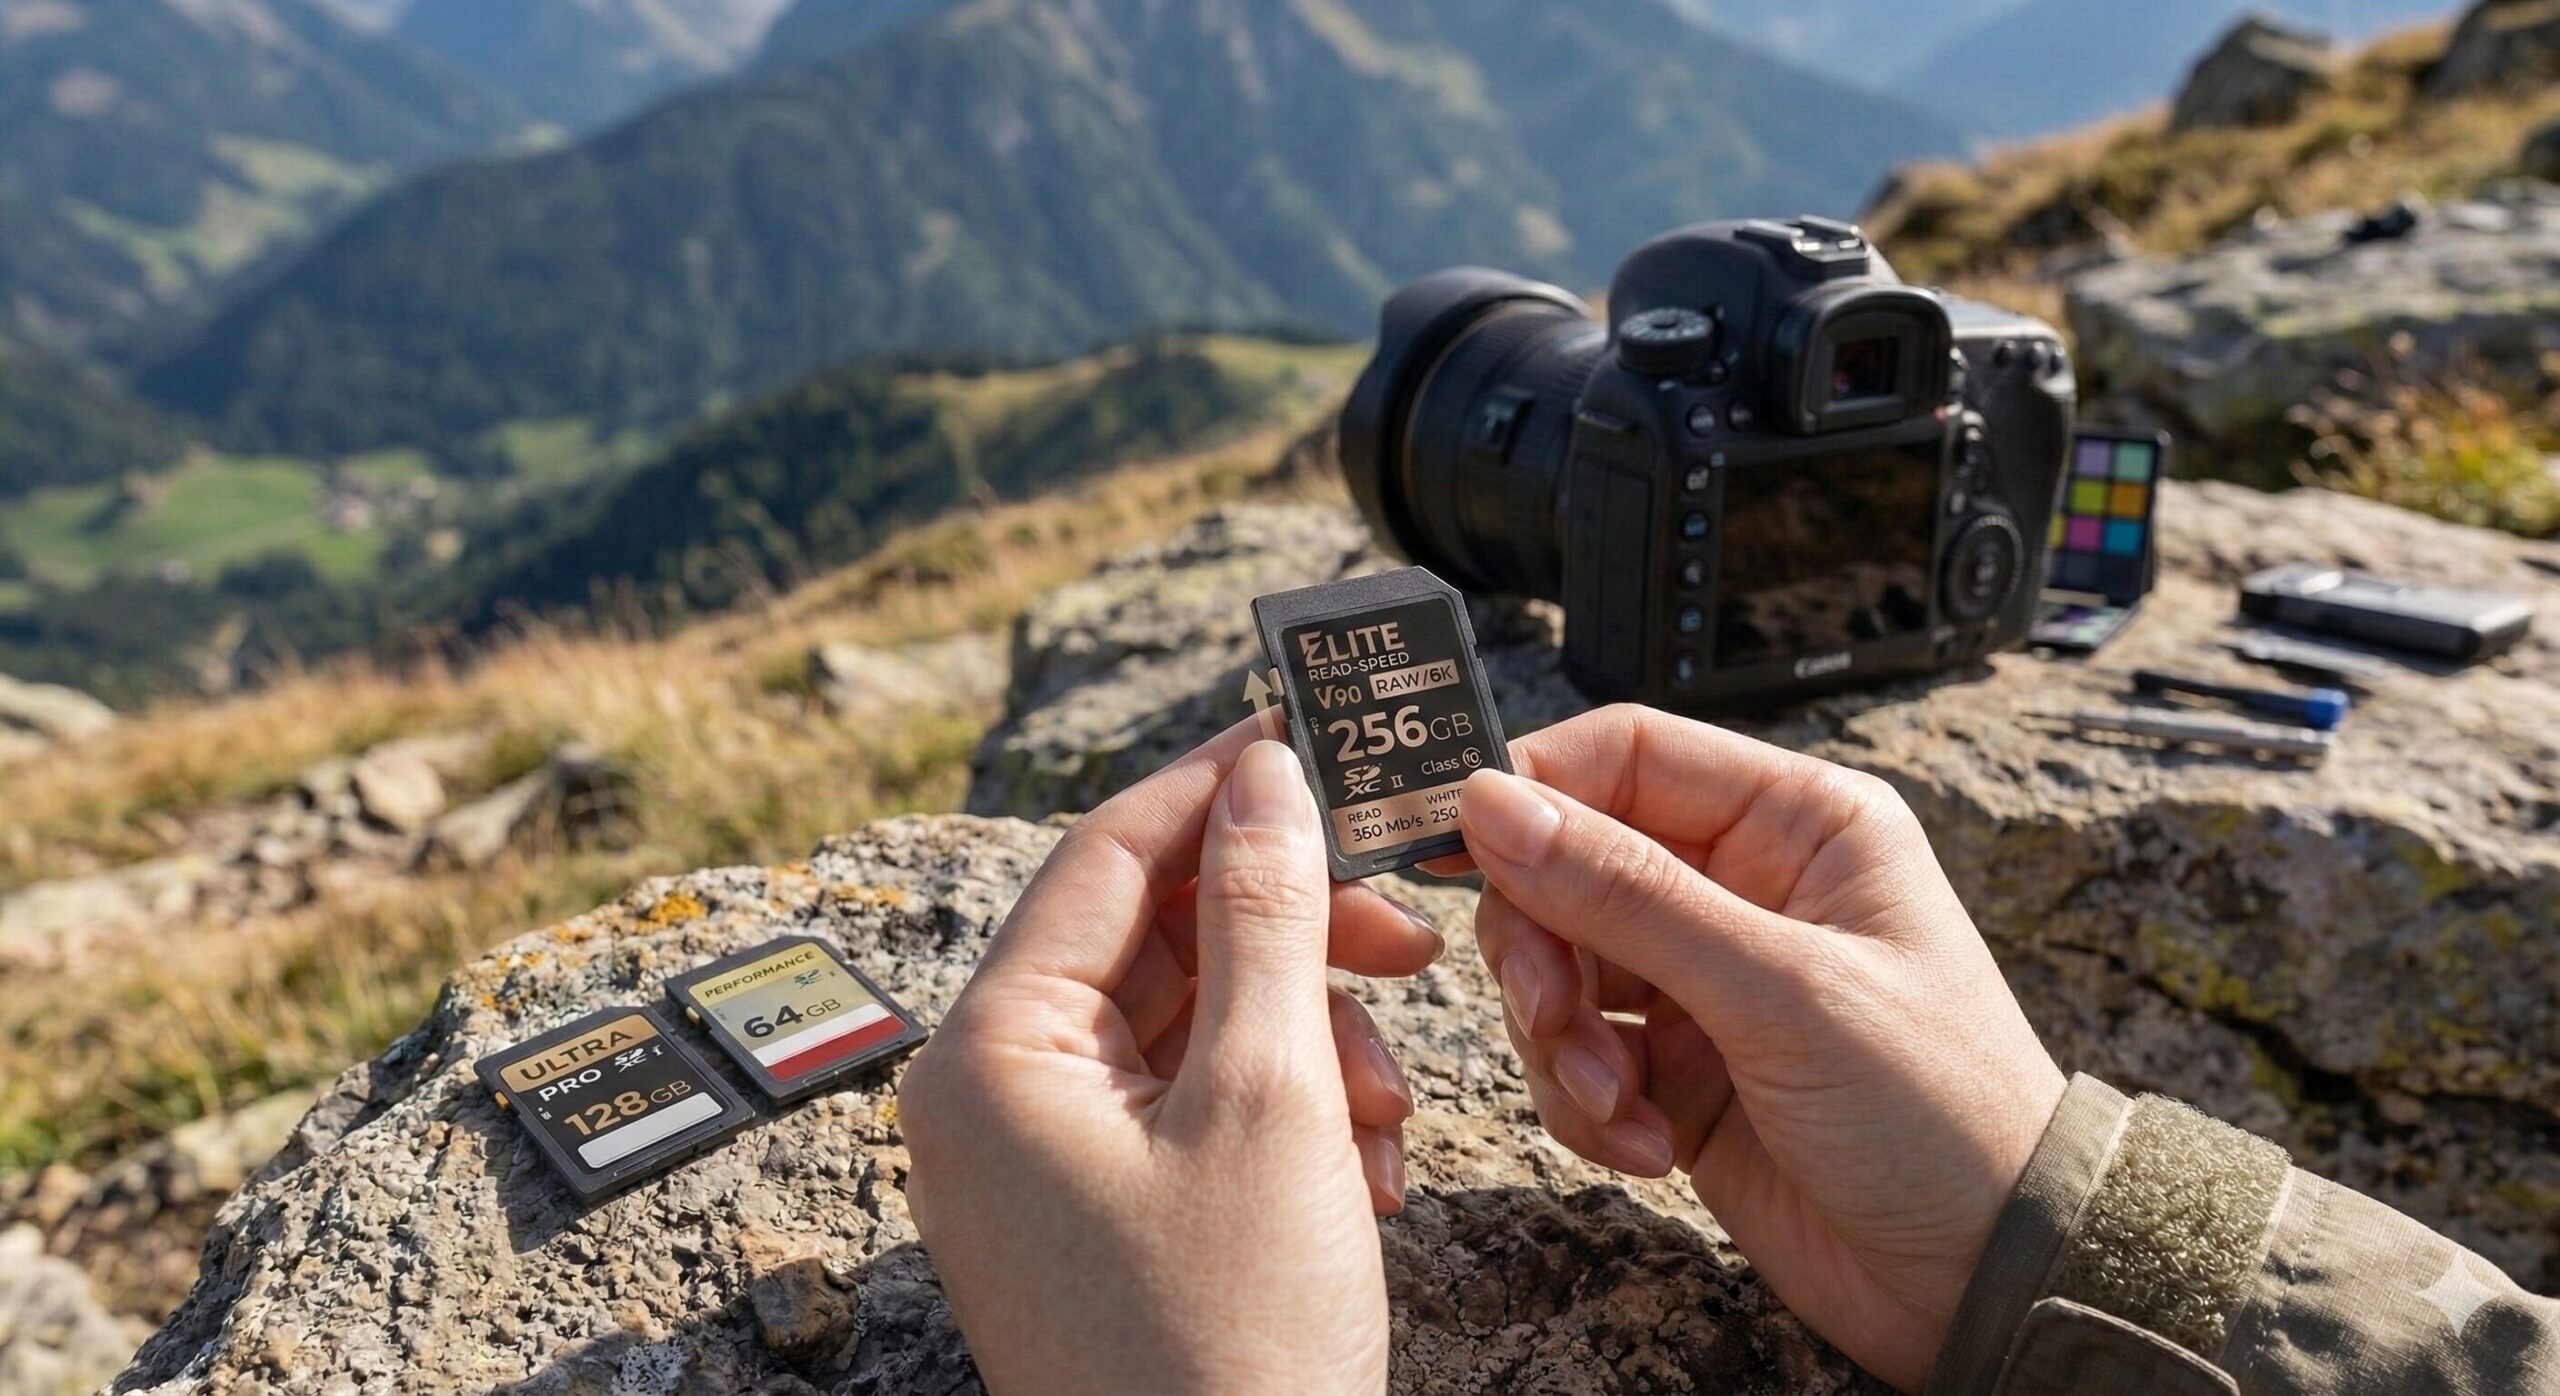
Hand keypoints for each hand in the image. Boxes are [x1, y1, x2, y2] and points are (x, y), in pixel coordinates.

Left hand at [902, 716, 1432, 1394]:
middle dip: (1289, 942)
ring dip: (1307, 1043)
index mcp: (989, 1053)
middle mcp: (991, 1099)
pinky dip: (1286, 1116)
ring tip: (1388, 1111)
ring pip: (1188, 1027)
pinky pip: (1192, 1112)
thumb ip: (1266, 917)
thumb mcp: (1268, 1099)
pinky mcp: (1097, 1217)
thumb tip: (1267, 779)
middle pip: (1151, 939)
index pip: (1103, 854)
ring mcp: (1040, 1166)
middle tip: (1400, 935)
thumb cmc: (1228, 1353)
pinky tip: (1360, 1172)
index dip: (1218, 787)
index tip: (1310, 739)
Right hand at [1440, 705, 2064, 1393]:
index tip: (1457, 847)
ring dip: (1563, 1044)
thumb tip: (1496, 806)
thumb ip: (1627, 893)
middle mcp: (1744, 887)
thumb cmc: (1941, 1113)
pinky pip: (1576, 1058)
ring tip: (1622, 1106)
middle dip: (1542, 950)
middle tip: (1555, 1016)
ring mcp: (1705, 981)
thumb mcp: (1780, 989)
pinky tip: (1651, 1147)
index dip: (1533, 791)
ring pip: (1559, 969)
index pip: (1625, 756)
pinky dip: (1589, 1106)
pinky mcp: (1678, 1070)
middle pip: (1568, 865)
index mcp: (1796, 824)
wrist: (1982, 1278)